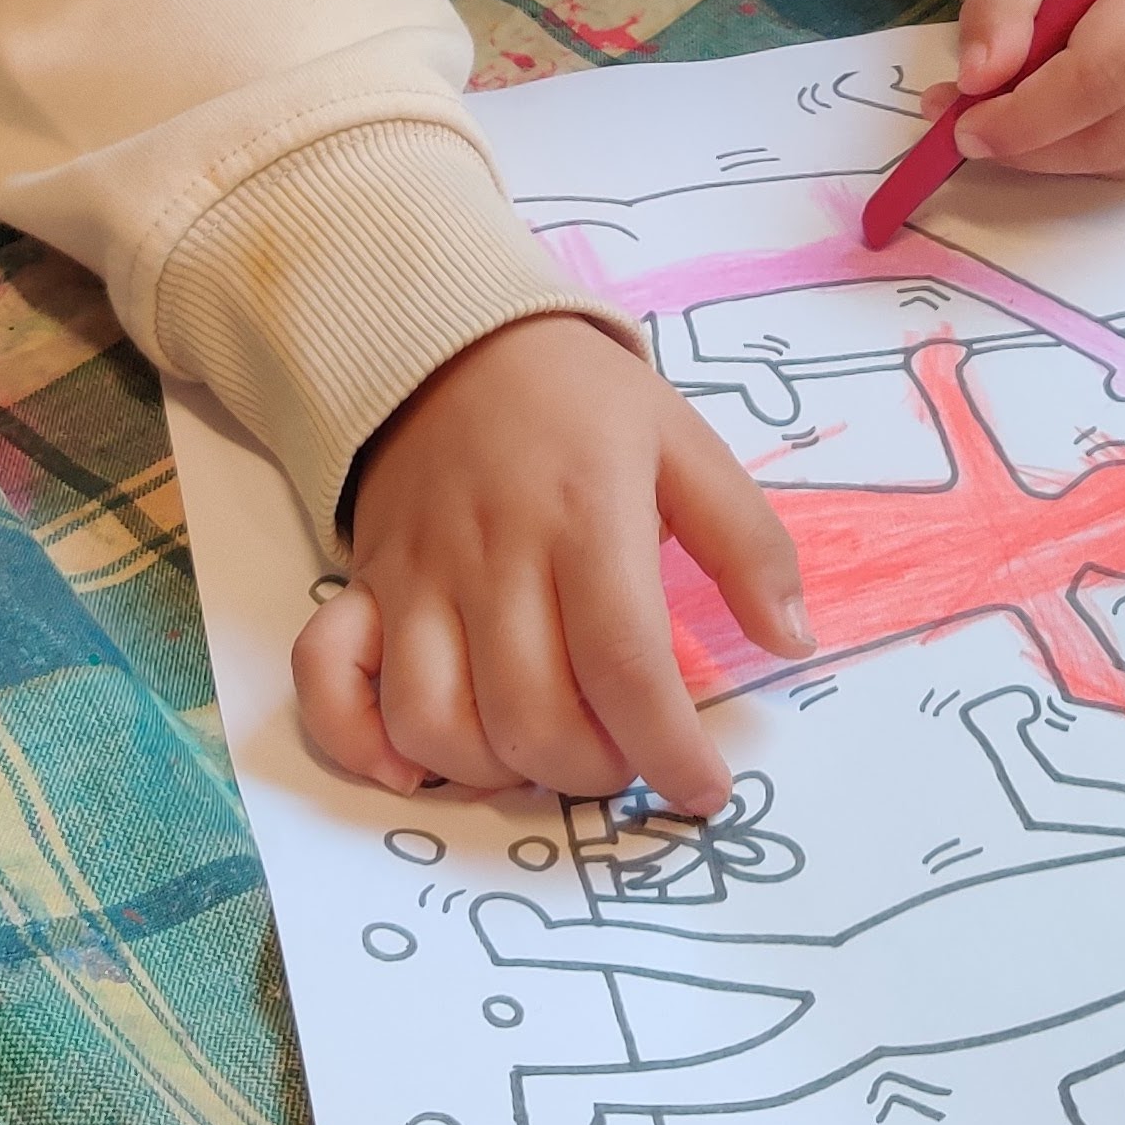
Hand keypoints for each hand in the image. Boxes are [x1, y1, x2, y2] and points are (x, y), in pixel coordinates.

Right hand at [291, 316, 808, 814]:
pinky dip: (364, 743)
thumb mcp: (685, 442)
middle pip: (532, 716)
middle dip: (594, 771)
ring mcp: (418, 575)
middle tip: (627, 755)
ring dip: (497, 771)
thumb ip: (748, 541)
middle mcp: (495, 555)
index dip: (668, 749)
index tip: (703, 788)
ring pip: (436, 722)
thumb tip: (794, 639)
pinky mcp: (364, 586)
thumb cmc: (582, 401)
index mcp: (587, 517)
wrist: (454, 336)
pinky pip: (329, 682)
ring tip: (544, 750)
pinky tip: (416, 760)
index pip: (625, 666)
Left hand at [950, 0, 1124, 179]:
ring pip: (1119, 159)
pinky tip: (1054, 122)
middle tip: (968, 131)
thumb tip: (978, 79)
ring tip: (1001, 122)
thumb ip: (1000, 7)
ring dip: (1047, 155)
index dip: (1027, 113)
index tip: (965, 123)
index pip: (1101, 73)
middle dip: (1029, 143)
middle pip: (1113, 131)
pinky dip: (1079, 156)